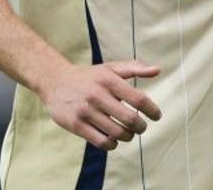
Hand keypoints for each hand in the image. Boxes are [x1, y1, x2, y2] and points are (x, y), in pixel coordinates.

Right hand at [38, 60, 162, 150]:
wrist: (55, 81)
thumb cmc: (89, 77)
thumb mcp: (110, 68)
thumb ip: (135, 68)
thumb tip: (157, 70)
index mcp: (108, 80)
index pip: (138, 99)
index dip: (152, 110)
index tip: (156, 116)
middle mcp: (97, 95)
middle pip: (130, 119)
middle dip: (141, 127)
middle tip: (141, 127)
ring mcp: (85, 111)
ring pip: (117, 133)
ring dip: (128, 136)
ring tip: (128, 132)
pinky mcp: (76, 124)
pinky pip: (101, 142)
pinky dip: (112, 144)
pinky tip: (113, 139)